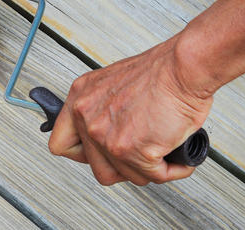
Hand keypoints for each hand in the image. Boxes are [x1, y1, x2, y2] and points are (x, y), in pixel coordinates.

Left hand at [48, 35, 212, 184]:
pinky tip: (176, 160)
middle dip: (122, 166)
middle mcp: (87, 117)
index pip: (61, 144)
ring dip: (146, 170)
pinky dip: (171, 171)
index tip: (99, 153)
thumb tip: (105, 133)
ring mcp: (107, 136)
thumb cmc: (160, 72)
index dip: (84, 154)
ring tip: (160, 153)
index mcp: (79, 99)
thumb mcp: (113, 83)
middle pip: (96, 168)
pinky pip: (153, 176)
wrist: (183, 68)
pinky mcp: (132, 150)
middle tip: (140, 154)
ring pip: (125, 176)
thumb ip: (101, 108)